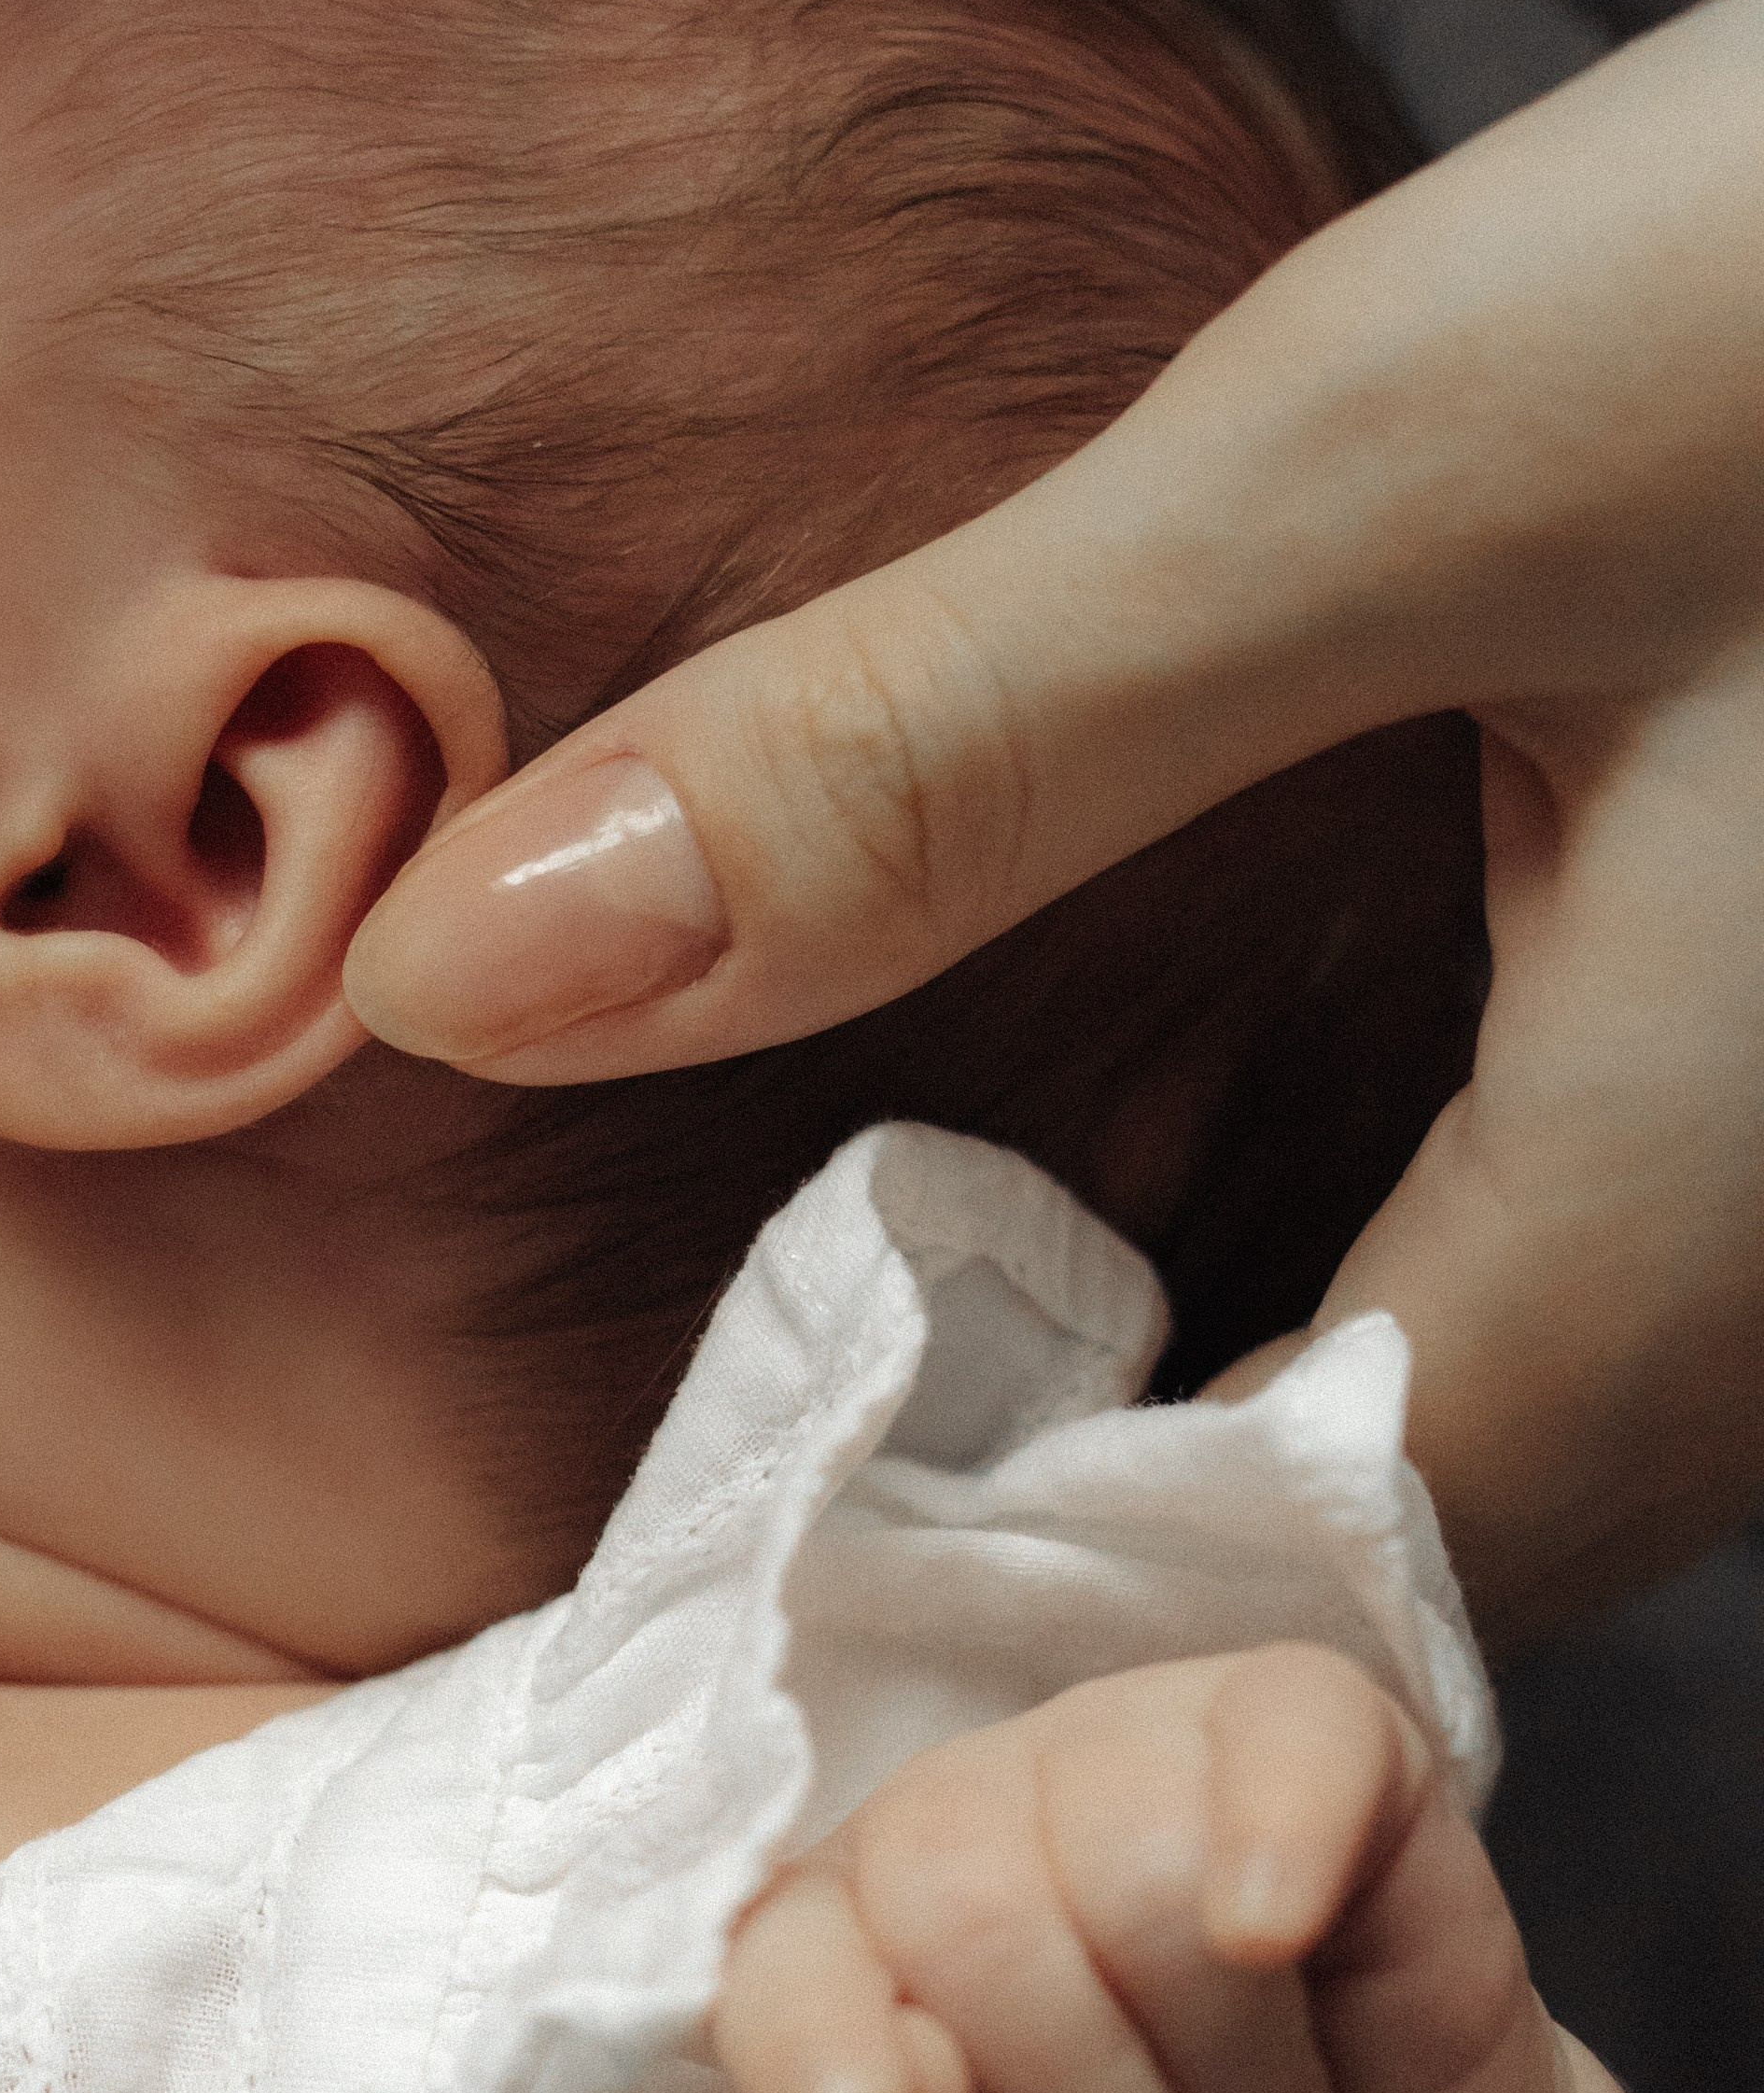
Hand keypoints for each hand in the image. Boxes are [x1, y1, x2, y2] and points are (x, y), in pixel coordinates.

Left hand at [347, 0, 1763, 1637]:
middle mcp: (1762, 1313)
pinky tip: (1152, 1204)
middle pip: (1346, 1582)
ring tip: (883, 1366)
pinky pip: (1528, 1309)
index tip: (690, 1540)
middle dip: (1039, 1555)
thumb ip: (924, 752)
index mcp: (1663, 1258)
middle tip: (725, 1467)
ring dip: (1174, 1435)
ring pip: (1450, 1458)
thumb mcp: (1361, 467)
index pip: (1235, 1625)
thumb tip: (459, 973)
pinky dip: (1315, 1300)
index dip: (947, 1619)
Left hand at [712, 1643, 1570, 2092]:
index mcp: (836, 1926)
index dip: (815, 2045)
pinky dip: (1282, 1843)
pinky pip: (1292, 1735)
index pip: (781, 1947)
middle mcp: (964, 1803)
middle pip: (971, 1903)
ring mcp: (1132, 1738)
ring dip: (1228, 2078)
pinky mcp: (1307, 1725)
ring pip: (1143, 1860)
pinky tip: (1273, 1938)